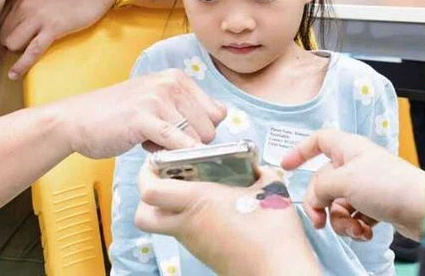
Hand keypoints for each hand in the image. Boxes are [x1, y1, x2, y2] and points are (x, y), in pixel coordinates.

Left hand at [0, 0, 115, 79]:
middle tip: (15, 48)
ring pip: (13, 41)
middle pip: (4, 30)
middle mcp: (26, 4)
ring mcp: (39, 17)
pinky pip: (32, 51)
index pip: (2, 15)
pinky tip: (13, 74)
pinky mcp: (53, 29)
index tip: (6, 36)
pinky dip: (21, 65)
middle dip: (8, 41)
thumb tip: (26, 2)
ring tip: (20, 54)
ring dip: (15, 50)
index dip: (3, 28)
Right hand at [58, 69, 226, 158]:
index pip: (217, 112)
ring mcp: (157, 98)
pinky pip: (176, 141)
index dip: (202, 131)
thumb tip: (223, 114)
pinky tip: (163, 157)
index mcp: (177, 78)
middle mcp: (171, 83)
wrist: (77, 119)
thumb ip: (188, 106)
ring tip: (151, 142)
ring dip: (176, 149)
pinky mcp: (143, 117)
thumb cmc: (119, 115)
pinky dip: (179, 154)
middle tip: (163, 141)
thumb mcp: (158, 101)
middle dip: (191, 143)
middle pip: (210, 128)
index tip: (182, 136)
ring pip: (196, 137)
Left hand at [135, 164, 321, 274]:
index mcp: (198, 203)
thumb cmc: (274, 231)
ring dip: (170, 208)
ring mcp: (195, 244)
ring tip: (197, 190)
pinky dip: (191, 220)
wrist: (280, 272)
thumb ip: (260, 171)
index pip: (150, 191)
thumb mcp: (271, 188)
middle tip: (166, 178)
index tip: (157, 160)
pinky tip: (216, 210)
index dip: (146, 172)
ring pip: (165, 225)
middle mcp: (189, 225)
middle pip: (144, 216)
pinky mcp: (206, 255)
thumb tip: (257, 168)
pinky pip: (186, 234)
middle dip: (146, 196)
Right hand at [282, 129, 424, 240]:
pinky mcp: (376, 206)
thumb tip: (313, 198)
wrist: (424, 209)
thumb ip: (320, 187)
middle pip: (323, 181)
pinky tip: (365, 232)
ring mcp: (366, 186)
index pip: (319, 140)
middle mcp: (356, 164)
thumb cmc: (388, 185)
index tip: (286, 166)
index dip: (301, 150)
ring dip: (339, 220)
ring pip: (336, 203)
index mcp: (348, 148)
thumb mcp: (344, 181)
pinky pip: (353, 216)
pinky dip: (355, 227)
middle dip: (320, 203)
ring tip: (353, 228)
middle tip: (320, 220)